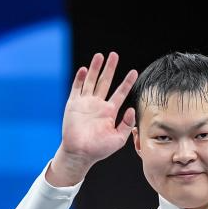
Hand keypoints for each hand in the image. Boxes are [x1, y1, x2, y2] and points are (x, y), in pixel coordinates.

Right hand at [50, 52, 137, 185]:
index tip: (134, 72)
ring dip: (95, 68)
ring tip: (100, 55)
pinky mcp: (73, 104)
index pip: (120, 92)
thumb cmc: (100, 149)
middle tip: (114, 55)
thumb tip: (131, 109)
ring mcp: (85, 103)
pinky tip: (83, 69)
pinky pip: (77, 88)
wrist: (80, 153)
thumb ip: (126, 124)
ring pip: (91, 81)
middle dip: (110, 68)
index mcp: (110, 111)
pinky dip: (80, 78)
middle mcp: (98, 104)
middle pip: (105, 81)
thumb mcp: (118, 138)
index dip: (127, 82)